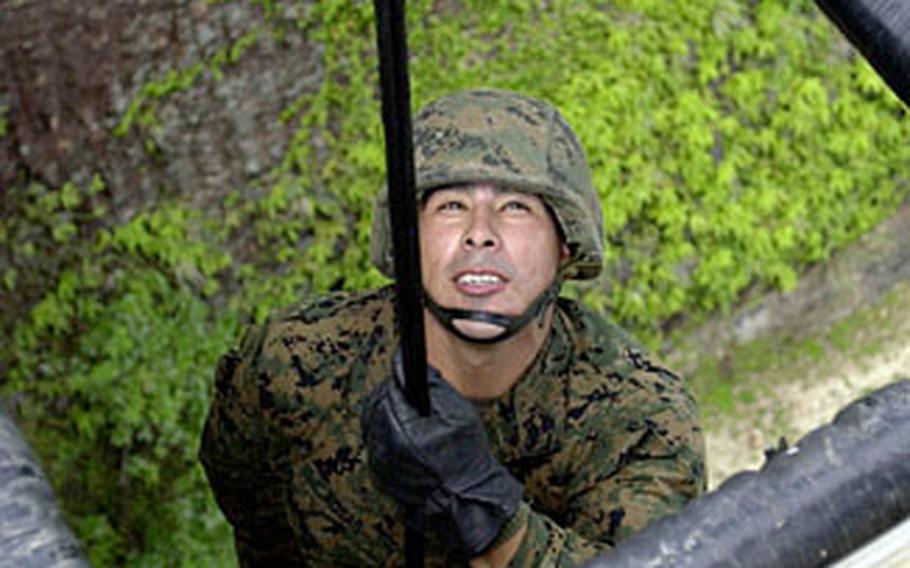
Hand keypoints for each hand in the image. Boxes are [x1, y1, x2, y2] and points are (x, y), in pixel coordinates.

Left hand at [361, 351, 522, 557]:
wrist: (466, 502)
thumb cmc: (466, 457)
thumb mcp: (458, 414)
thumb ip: (433, 385)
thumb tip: (410, 364)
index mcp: (402, 429)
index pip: (388, 391)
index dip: (397, 379)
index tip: (405, 372)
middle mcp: (385, 447)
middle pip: (375, 406)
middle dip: (390, 394)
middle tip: (409, 391)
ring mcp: (380, 464)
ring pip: (373, 425)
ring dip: (387, 413)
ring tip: (410, 413)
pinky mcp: (380, 476)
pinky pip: (376, 445)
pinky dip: (387, 435)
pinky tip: (408, 435)